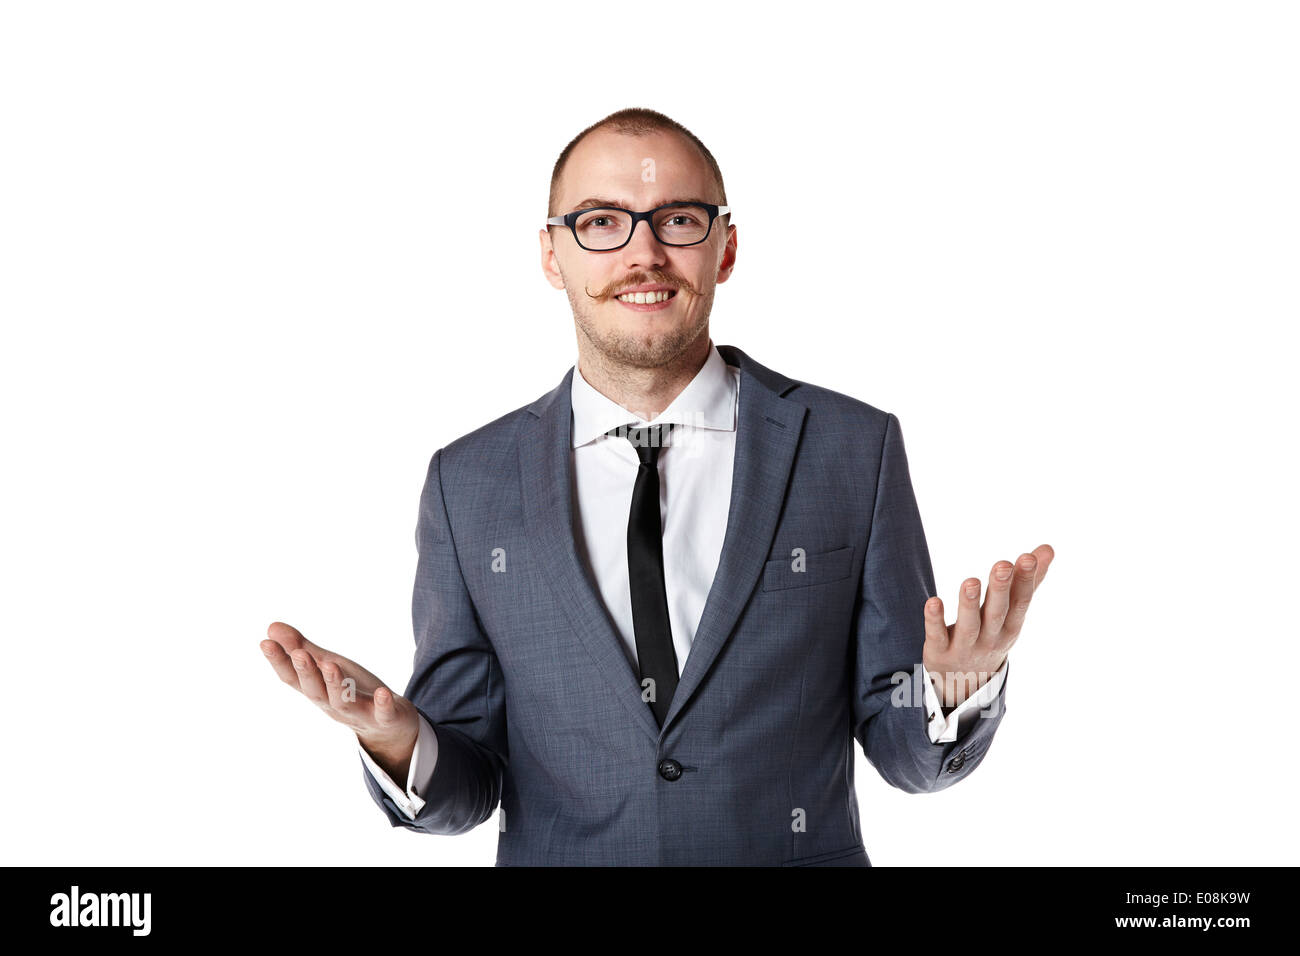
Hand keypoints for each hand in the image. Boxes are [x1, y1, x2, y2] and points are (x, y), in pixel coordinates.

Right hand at [260, 621, 418, 776]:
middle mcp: (333, 704)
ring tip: (332, 665)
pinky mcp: (385, 719)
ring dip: (336, 685)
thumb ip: (304, 649)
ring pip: (343, 702)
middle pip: (315, 690)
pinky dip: (382, 704)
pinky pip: (383, 714)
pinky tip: (383, 693)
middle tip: (299, 653)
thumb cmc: (353, 691)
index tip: (265, 642)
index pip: (293, 678)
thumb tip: (271, 627)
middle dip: (306, 672)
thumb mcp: (328, 667)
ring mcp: (359, 713)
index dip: (279, 662)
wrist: (390, 725)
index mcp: (318, 691)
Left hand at [922, 543, 1053, 708]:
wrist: (965, 683)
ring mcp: (965, 646)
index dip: (1025, 580)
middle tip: (1003, 564)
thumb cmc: (992, 635)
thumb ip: (1028, 580)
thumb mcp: (1011, 612)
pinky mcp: (940, 651)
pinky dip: (934, 620)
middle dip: (1000, 589)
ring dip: (969, 603)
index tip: (1028, 557)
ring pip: (969, 625)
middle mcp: (990, 637)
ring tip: (970, 581)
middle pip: (997, 613)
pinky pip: (937, 635)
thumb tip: (1048, 548)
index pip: (1020, 602)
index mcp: (1010, 626)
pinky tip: (933, 602)